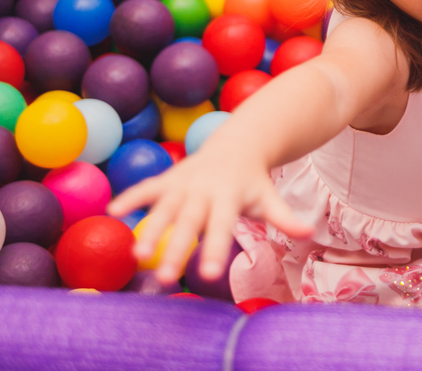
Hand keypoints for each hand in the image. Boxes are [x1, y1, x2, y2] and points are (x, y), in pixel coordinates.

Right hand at [107, 136, 311, 284]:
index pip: (221, 227)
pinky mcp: (169, 178)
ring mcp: (183, 183)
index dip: (214, 249)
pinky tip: (112, 212)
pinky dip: (131, 197)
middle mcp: (203, 191)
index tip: (206, 274)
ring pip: (163, 207)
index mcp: (228, 198)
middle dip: (176, 248)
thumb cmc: (253, 181)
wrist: (238, 144)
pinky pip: (147, 187)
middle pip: (188, 222)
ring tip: (135, 253)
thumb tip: (308, 231)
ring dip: (148, 228)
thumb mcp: (268, 197)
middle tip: (163, 277)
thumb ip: (284, 216)